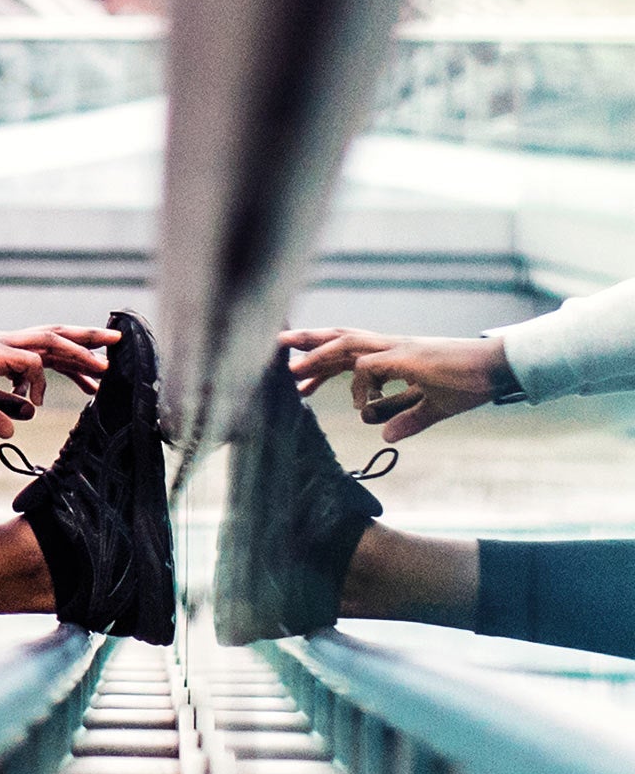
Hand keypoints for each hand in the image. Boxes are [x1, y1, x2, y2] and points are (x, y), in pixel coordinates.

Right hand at [0, 326, 116, 437]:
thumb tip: (10, 431)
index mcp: (2, 351)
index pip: (48, 352)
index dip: (74, 363)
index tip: (94, 380)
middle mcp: (7, 342)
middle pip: (57, 335)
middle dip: (90, 339)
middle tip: (119, 344)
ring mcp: (1, 344)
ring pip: (51, 340)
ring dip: (80, 350)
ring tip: (105, 364)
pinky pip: (28, 363)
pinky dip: (38, 380)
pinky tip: (33, 401)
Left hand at [280, 328, 510, 440]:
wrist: (500, 369)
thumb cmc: (470, 383)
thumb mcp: (432, 407)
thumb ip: (408, 419)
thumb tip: (387, 435)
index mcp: (394, 354)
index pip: (346, 352)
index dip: (319, 364)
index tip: (298, 382)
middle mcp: (391, 346)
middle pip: (339, 338)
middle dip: (306, 343)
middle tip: (273, 349)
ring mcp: (399, 348)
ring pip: (348, 343)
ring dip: (317, 353)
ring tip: (291, 369)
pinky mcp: (409, 357)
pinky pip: (371, 365)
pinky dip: (360, 384)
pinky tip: (362, 406)